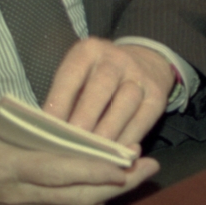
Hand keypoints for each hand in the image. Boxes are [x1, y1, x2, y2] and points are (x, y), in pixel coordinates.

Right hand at [0, 87, 155, 204]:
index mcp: (6, 170)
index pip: (57, 173)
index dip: (92, 171)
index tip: (122, 164)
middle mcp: (19, 195)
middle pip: (77, 197)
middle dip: (116, 185)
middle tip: (150, 168)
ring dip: (110, 195)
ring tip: (140, 176)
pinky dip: (90, 202)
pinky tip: (110, 189)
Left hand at [44, 38, 175, 145]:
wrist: (144, 63)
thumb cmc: (97, 78)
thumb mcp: (79, 76)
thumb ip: (65, 98)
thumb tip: (50, 132)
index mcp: (89, 51)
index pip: (72, 73)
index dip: (59, 100)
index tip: (48, 126)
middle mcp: (116, 59)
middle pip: (101, 86)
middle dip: (85, 116)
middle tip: (72, 143)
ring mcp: (140, 76)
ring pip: (126, 102)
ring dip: (108, 130)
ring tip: (94, 152)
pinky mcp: (157, 96)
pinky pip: (143, 119)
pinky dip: (129, 138)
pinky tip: (116, 154)